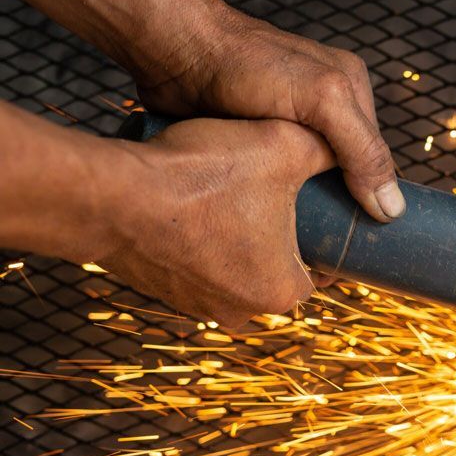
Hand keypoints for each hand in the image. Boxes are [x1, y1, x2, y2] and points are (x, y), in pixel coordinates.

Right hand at [100, 117, 334, 326]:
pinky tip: (198, 204)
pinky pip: (196, 263)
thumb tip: (344, 147)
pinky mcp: (161, 291)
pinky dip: (200, 238)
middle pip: (279, 267)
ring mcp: (196, 305)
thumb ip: (325, 148)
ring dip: (238, 235)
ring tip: (234, 192)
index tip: (319, 205)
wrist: (111, 193)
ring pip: (236, 265)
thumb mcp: (282, 145)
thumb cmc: (200, 174)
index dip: (324, 233)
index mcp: (282, 291)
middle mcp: (240, 311)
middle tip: (278, 192)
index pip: (323, 268)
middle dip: (281, 232)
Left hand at [132, 8, 404, 222]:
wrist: (172, 50)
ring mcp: (288, 120)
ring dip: (297, 198)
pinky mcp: (254, 133)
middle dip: (331, 199)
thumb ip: (362, 150)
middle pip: (342, 170)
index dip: (368, 194)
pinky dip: (269, 191)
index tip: (355, 234)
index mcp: (351, 90)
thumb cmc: (245, 66)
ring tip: (287, 229)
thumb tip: (393, 208)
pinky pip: (274, 173)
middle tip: (316, 236)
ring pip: (306, 176)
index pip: (374, 159)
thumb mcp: (321, 102)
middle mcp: (325, 105)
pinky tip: (261, 208)